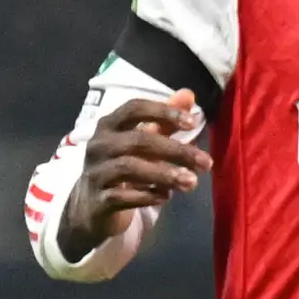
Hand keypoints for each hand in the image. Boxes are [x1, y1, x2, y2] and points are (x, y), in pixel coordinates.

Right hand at [60, 91, 208, 256]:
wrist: (92, 205)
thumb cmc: (123, 166)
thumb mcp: (142, 142)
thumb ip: (164, 121)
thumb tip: (189, 93)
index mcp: (110, 126)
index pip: (134, 108)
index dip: (163, 112)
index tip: (193, 122)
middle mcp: (99, 145)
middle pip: (138, 140)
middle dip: (176, 150)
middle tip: (206, 163)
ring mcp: (96, 172)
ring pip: (129, 167)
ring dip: (164, 174)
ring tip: (192, 182)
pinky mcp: (98, 199)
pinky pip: (122, 196)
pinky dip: (147, 196)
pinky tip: (166, 197)